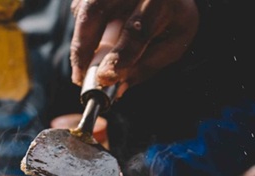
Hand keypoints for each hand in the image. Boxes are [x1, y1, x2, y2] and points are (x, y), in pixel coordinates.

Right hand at [70, 0, 199, 87]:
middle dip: (82, 46)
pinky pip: (81, 4)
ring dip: (79, 38)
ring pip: (84, 6)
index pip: (136, 31)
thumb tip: (117, 88)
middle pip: (96, 10)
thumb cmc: (174, 20)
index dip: (118, 56)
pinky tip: (93, 37)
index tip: (103, 78)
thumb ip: (146, 66)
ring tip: (83, 62)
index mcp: (161, 2)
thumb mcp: (172, 46)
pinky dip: (82, 25)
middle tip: (79, 76)